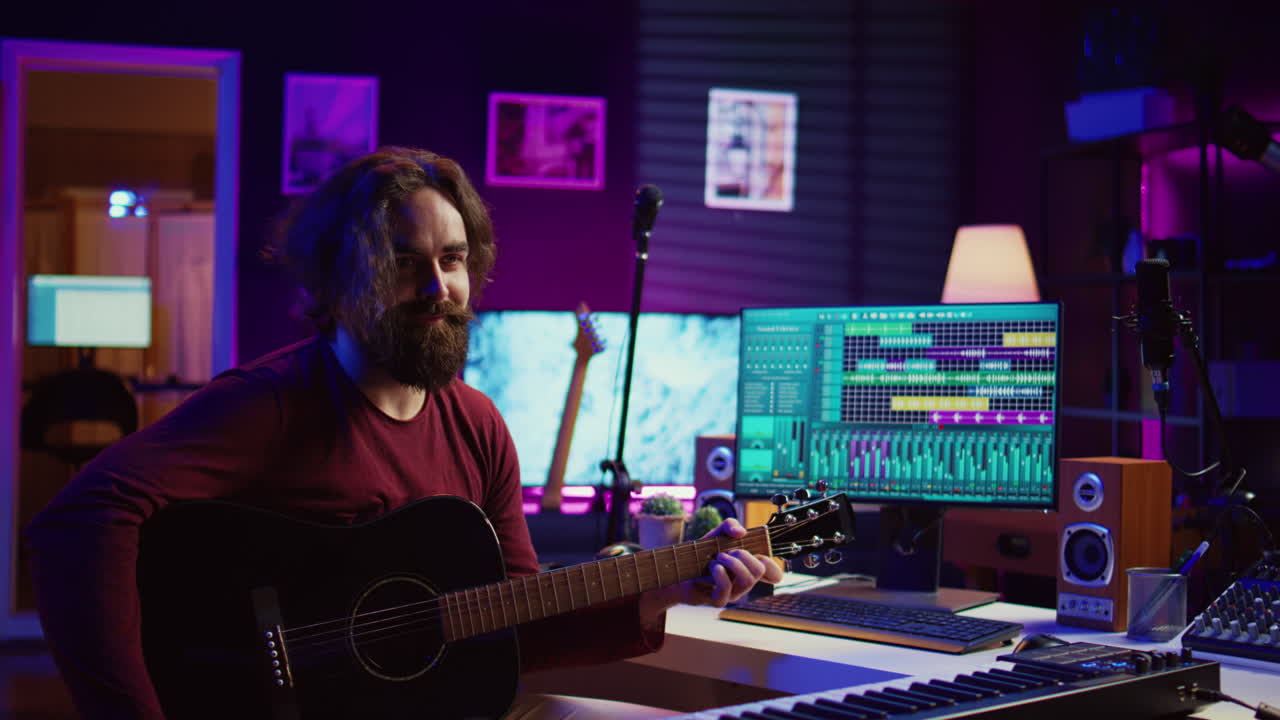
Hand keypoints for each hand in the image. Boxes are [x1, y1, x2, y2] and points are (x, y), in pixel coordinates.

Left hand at [668, 519, 784, 608]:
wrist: (680, 571)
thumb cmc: (702, 555)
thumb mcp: (716, 535)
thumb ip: (730, 526)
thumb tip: (741, 532)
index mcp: (748, 569)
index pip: (774, 575)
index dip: (773, 565)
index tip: (759, 555)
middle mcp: (744, 583)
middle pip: (760, 570)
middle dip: (745, 555)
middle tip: (728, 552)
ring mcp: (733, 593)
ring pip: (748, 580)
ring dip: (733, 563)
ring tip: (717, 557)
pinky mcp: (719, 600)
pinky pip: (726, 589)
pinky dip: (720, 573)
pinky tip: (713, 567)